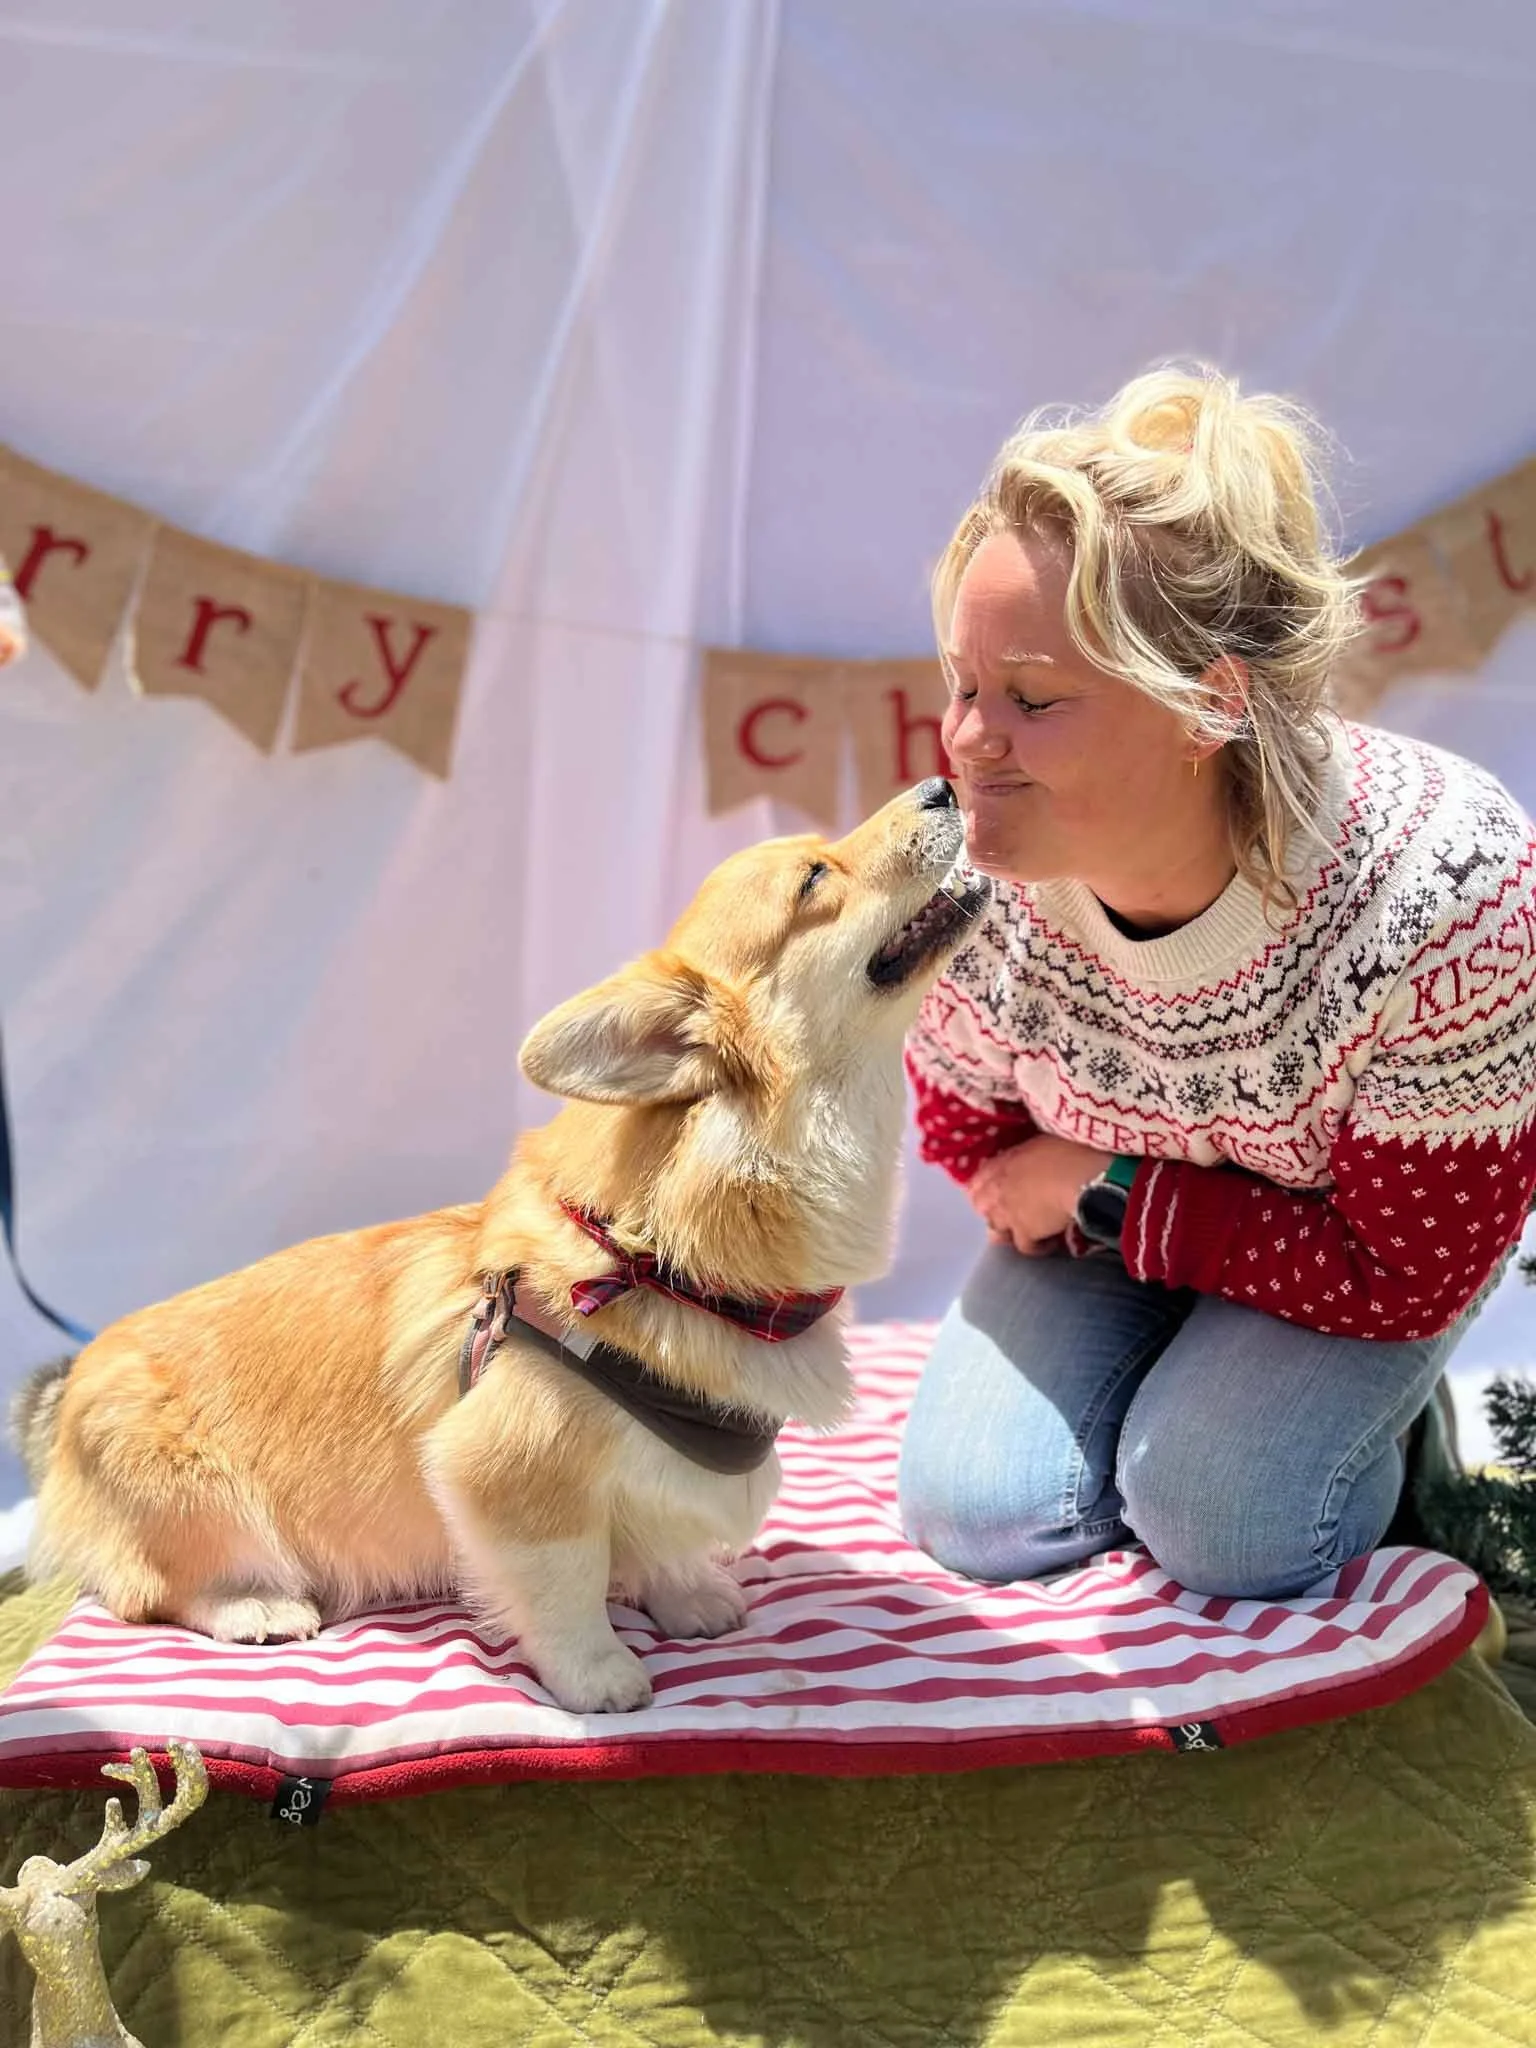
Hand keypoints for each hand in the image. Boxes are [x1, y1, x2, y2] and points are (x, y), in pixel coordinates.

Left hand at [968, 1136, 1112, 1257]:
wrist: (1081, 1178)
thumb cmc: (1068, 1152)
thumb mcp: (1041, 1143)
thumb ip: (1026, 1154)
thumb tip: (1029, 1158)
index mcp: (1001, 1165)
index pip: (976, 1182)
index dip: (983, 1189)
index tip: (996, 1191)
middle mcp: (999, 1190)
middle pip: (981, 1208)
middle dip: (992, 1211)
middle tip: (1011, 1211)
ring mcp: (1009, 1214)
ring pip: (997, 1231)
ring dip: (1008, 1232)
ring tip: (1026, 1231)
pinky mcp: (1026, 1234)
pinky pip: (1024, 1248)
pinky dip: (1036, 1247)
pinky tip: (1049, 1243)